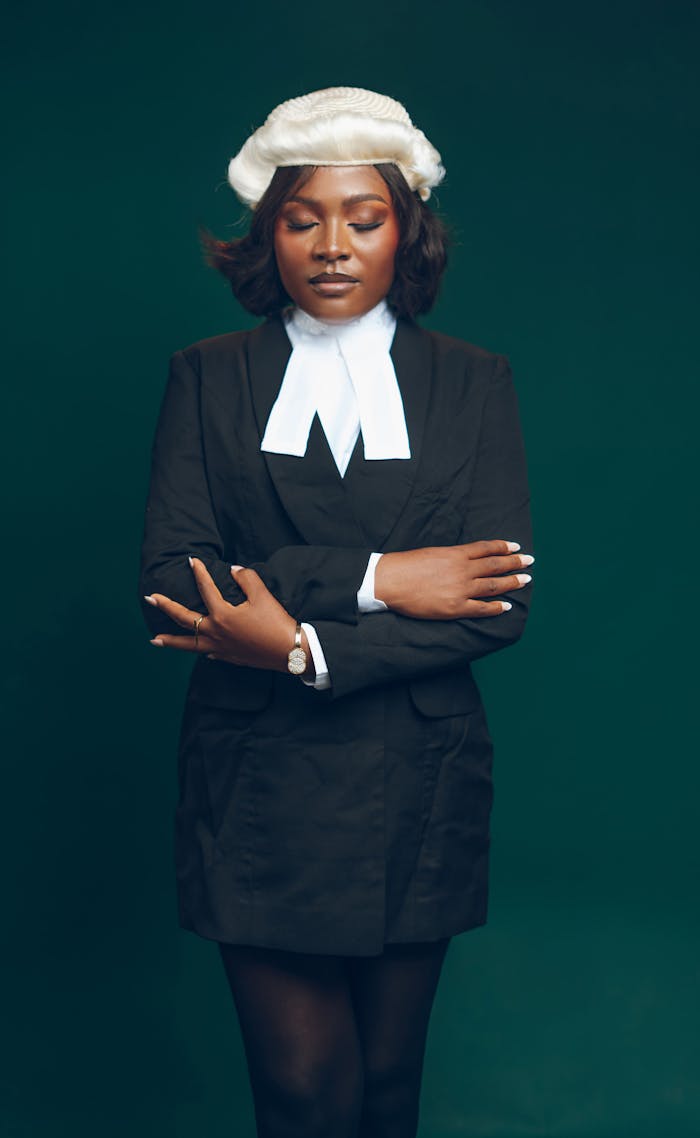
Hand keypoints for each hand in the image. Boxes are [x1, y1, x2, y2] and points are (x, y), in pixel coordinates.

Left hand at [144, 557, 308, 673]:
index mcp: (223, 615)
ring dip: (170, 641)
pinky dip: (198, 649)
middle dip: (166, 606)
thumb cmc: (276, 622)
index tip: (192, 561)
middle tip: (150, 598)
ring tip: (154, 640)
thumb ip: (246, 578)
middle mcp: (216, 632)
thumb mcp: (263, 595)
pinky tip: (196, 648)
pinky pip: (207, 653)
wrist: (289, 651)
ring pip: (189, 644)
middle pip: (184, 619)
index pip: (205, 589)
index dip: (199, 573)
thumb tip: (233, 570)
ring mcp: (220, 647)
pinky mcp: (229, 657)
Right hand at [374, 540, 533, 619]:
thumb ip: (451, 557)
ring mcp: (460, 589)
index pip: (486, 548)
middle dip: (514, 562)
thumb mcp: (433, 553)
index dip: (503, 547)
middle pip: (495, 565)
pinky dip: (496, 607)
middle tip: (529, 561)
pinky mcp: (455, 607)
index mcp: (456, 554)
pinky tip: (506, 606)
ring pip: (493, 585)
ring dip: (511, 582)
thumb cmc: (406, 566)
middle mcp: (462, 570)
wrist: (390, 581)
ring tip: (525, 580)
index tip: (516, 546)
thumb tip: (465, 559)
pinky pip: (481, 608)